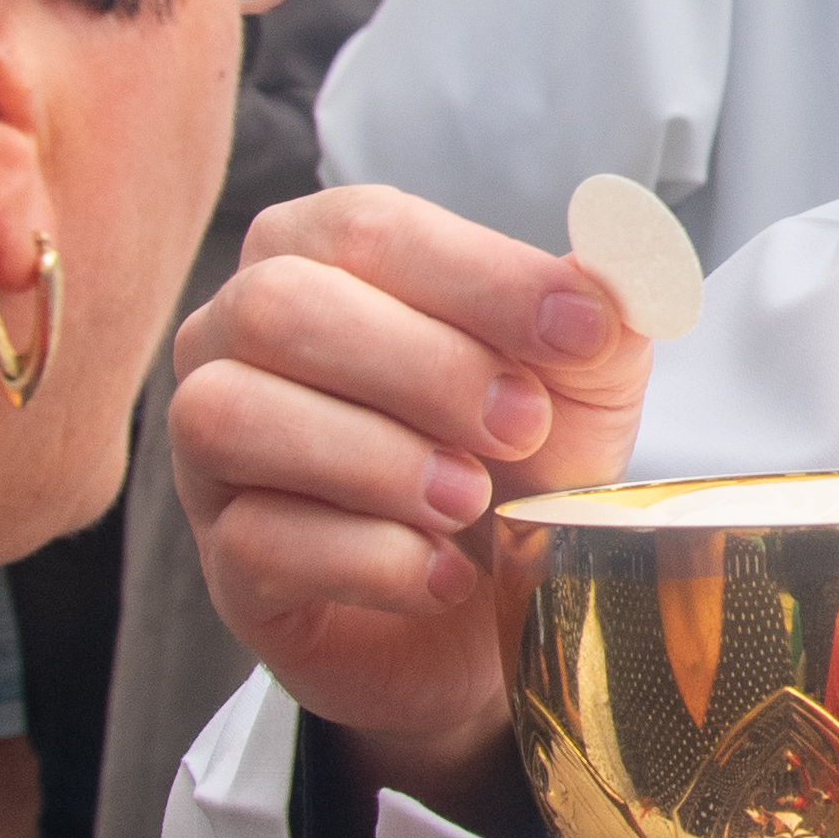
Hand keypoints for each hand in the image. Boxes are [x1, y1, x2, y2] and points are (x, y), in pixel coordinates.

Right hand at [162, 184, 657, 762]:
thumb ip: (603, 309)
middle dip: (423, 368)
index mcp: (321, 254)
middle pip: (282, 307)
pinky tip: (445, 574)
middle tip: (522, 428)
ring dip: (375, 459)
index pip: (369, 229)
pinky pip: (256, 541)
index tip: (582, 332)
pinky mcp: (222, 561)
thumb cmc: (519, 460)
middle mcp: (238, 335)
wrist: (497, 608)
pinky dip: (372, 559)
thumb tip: (628, 251)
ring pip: (231, 415)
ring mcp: (210, 452)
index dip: (481, 277)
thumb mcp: (584, 378)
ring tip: (471, 501)